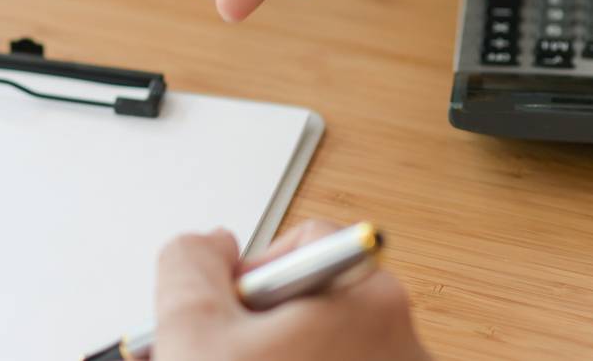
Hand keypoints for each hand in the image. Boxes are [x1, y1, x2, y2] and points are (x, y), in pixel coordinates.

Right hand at [155, 223, 428, 360]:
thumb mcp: (193, 331)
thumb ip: (188, 264)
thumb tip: (205, 245)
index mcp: (369, 295)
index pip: (305, 243)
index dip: (249, 277)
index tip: (226, 314)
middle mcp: (404, 334)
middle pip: (315, 296)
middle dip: (263, 324)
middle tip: (229, 355)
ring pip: (327, 342)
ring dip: (279, 353)